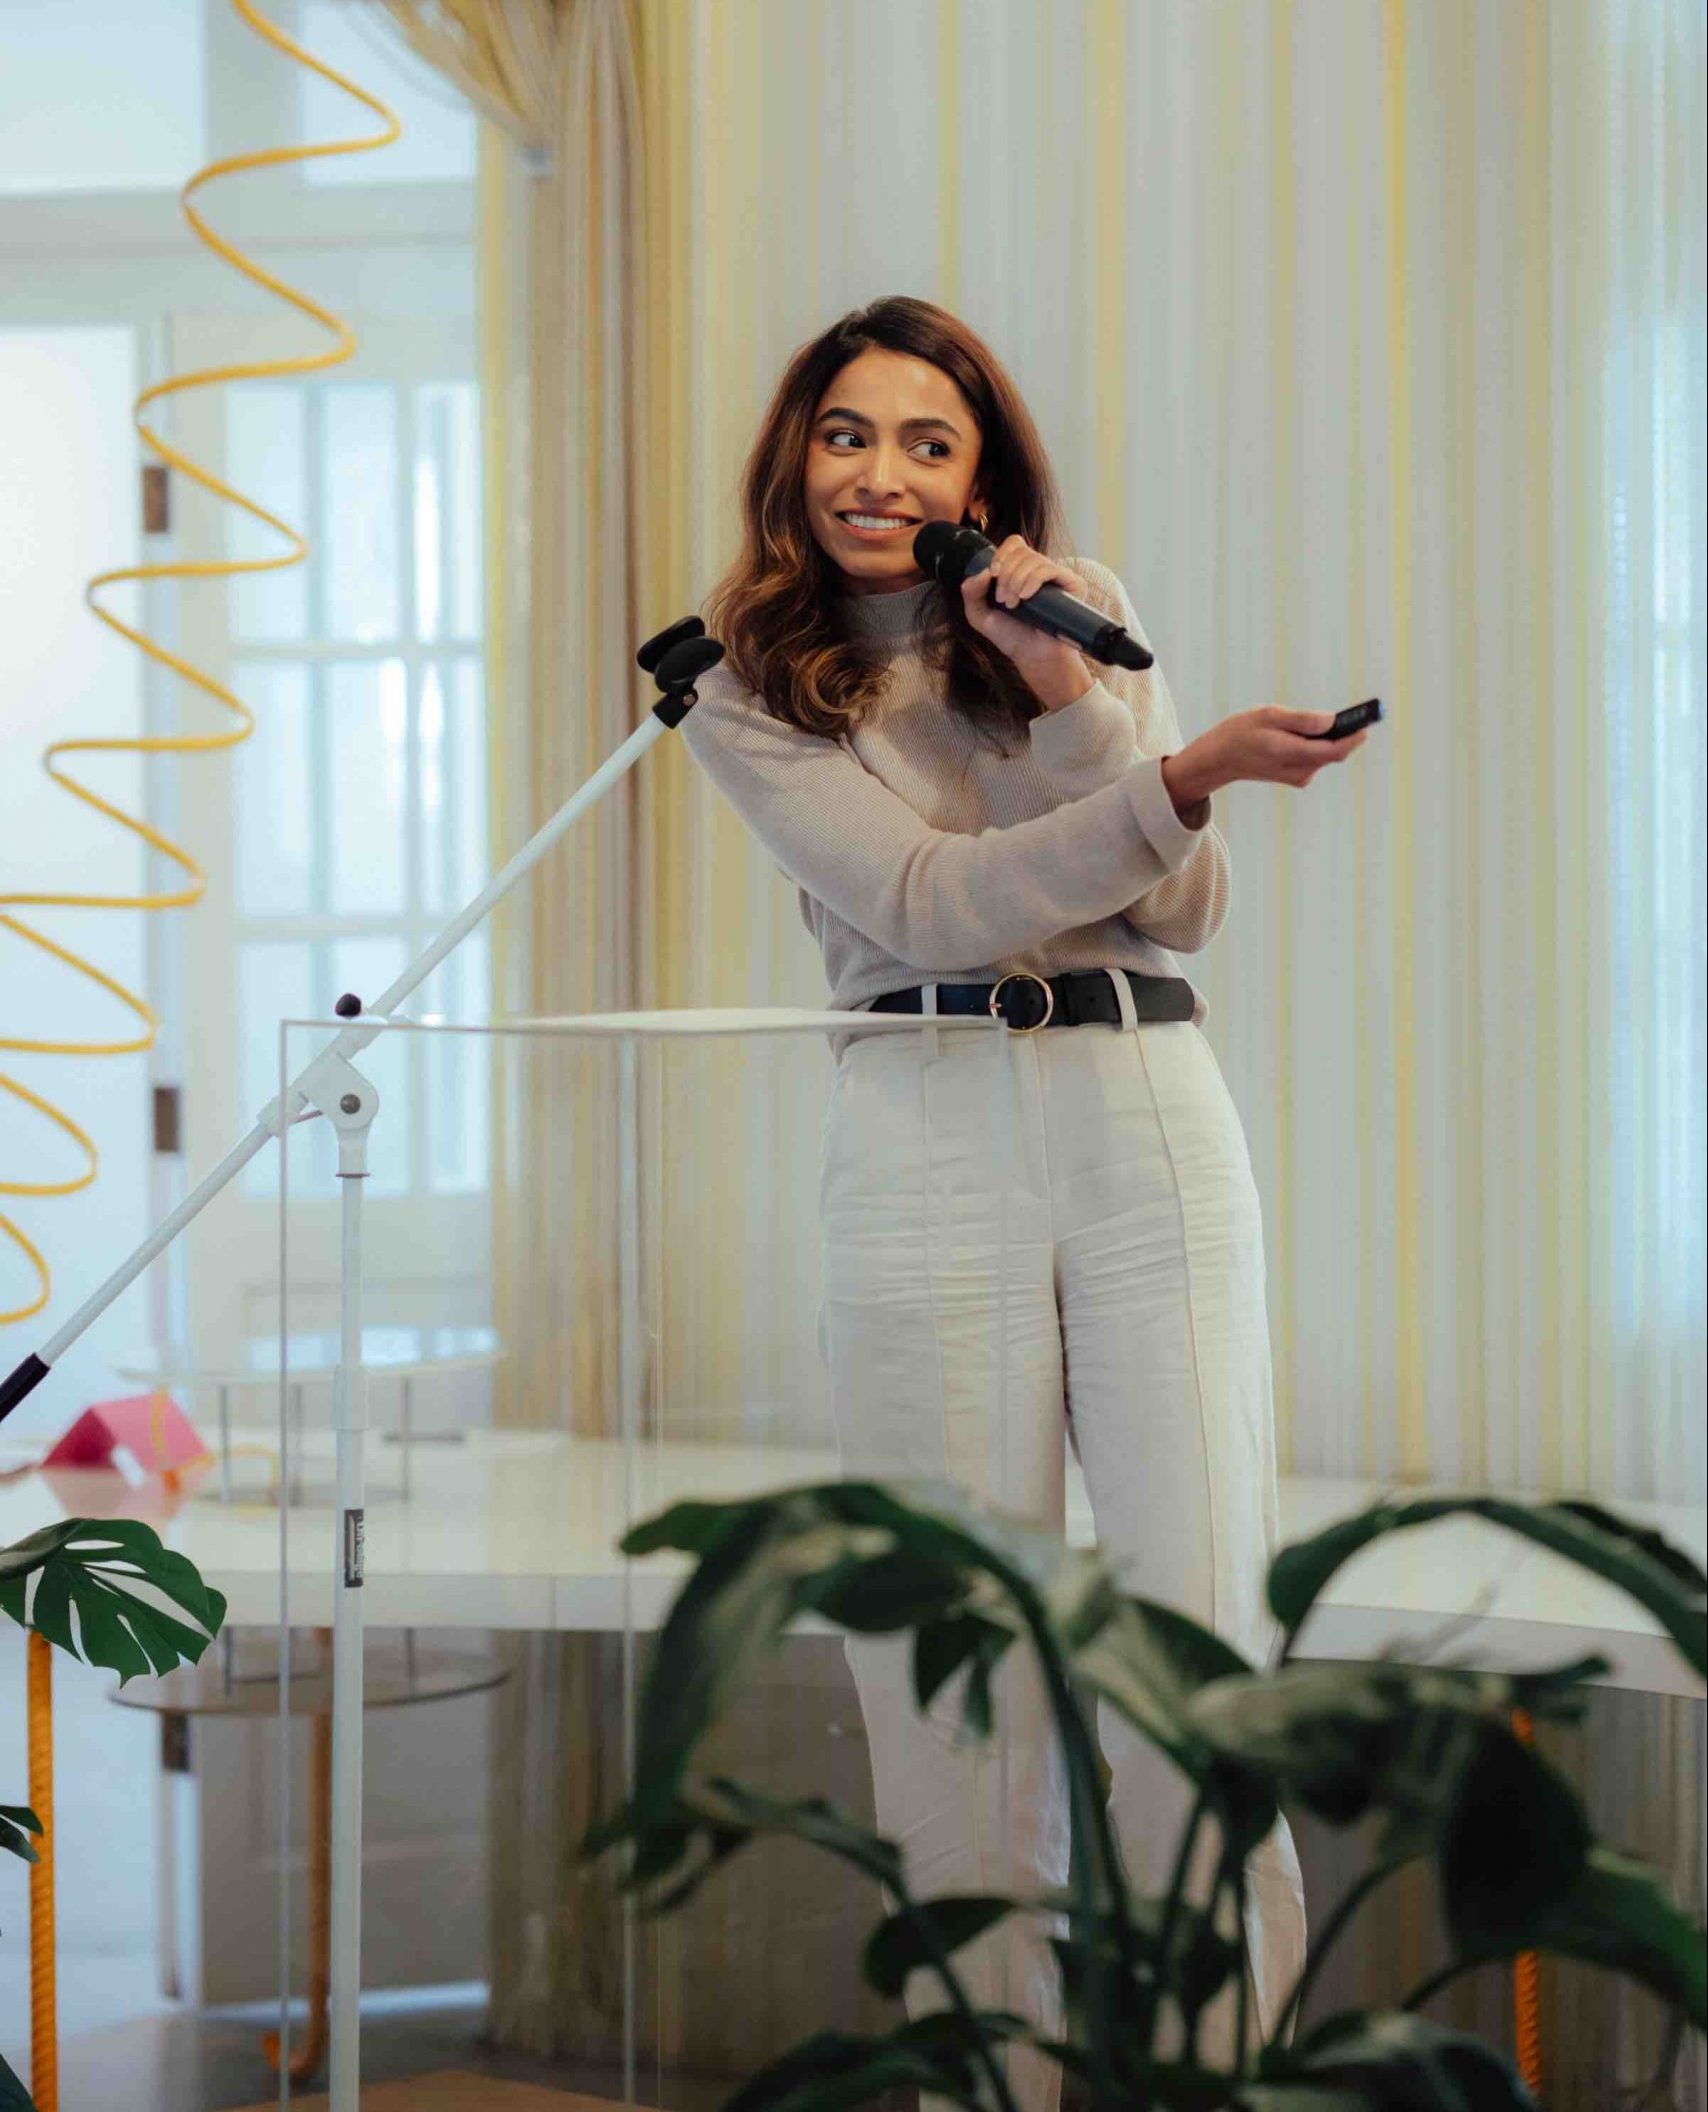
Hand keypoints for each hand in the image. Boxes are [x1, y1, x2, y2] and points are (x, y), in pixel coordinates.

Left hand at [960, 535, 1092, 697]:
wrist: (1032, 657)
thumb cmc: (1011, 637)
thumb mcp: (979, 615)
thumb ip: (970, 592)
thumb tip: (983, 572)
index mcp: (1020, 571)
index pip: (1014, 544)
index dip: (1001, 554)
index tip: (992, 575)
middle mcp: (1039, 570)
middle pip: (1021, 551)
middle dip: (1005, 575)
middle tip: (1003, 600)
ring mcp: (1056, 576)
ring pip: (1034, 560)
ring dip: (1016, 581)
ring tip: (1013, 604)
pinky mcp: (1072, 584)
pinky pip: (1050, 569)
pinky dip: (1033, 580)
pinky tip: (1025, 597)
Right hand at [1173, 706, 1370, 799]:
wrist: (1220, 759)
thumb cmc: (1241, 732)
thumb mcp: (1269, 715)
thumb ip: (1302, 720)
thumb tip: (1331, 721)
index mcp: (1290, 753)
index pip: (1334, 750)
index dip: (1354, 736)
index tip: (1368, 721)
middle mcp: (1298, 770)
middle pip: (1334, 752)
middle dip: (1345, 734)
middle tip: (1357, 714)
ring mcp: (1299, 776)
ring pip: (1326, 754)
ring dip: (1328, 738)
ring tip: (1315, 722)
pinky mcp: (1298, 777)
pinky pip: (1317, 757)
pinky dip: (1317, 744)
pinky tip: (1300, 735)